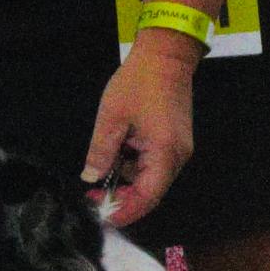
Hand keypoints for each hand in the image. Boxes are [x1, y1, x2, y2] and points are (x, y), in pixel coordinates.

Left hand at [84, 36, 200, 227]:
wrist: (166, 55)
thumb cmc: (140, 81)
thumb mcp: (111, 117)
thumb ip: (101, 152)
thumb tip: (91, 178)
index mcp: (164, 152)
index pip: (147, 197)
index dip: (125, 210)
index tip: (102, 215)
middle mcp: (177, 156)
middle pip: (151, 192)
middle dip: (123, 198)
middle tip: (94, 196)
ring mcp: (179, 148)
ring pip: (152, 179)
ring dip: (127, 182)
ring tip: (100, 174)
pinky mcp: (175, 141)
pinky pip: (154, 165)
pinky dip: (134, 168)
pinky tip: (116, 157)